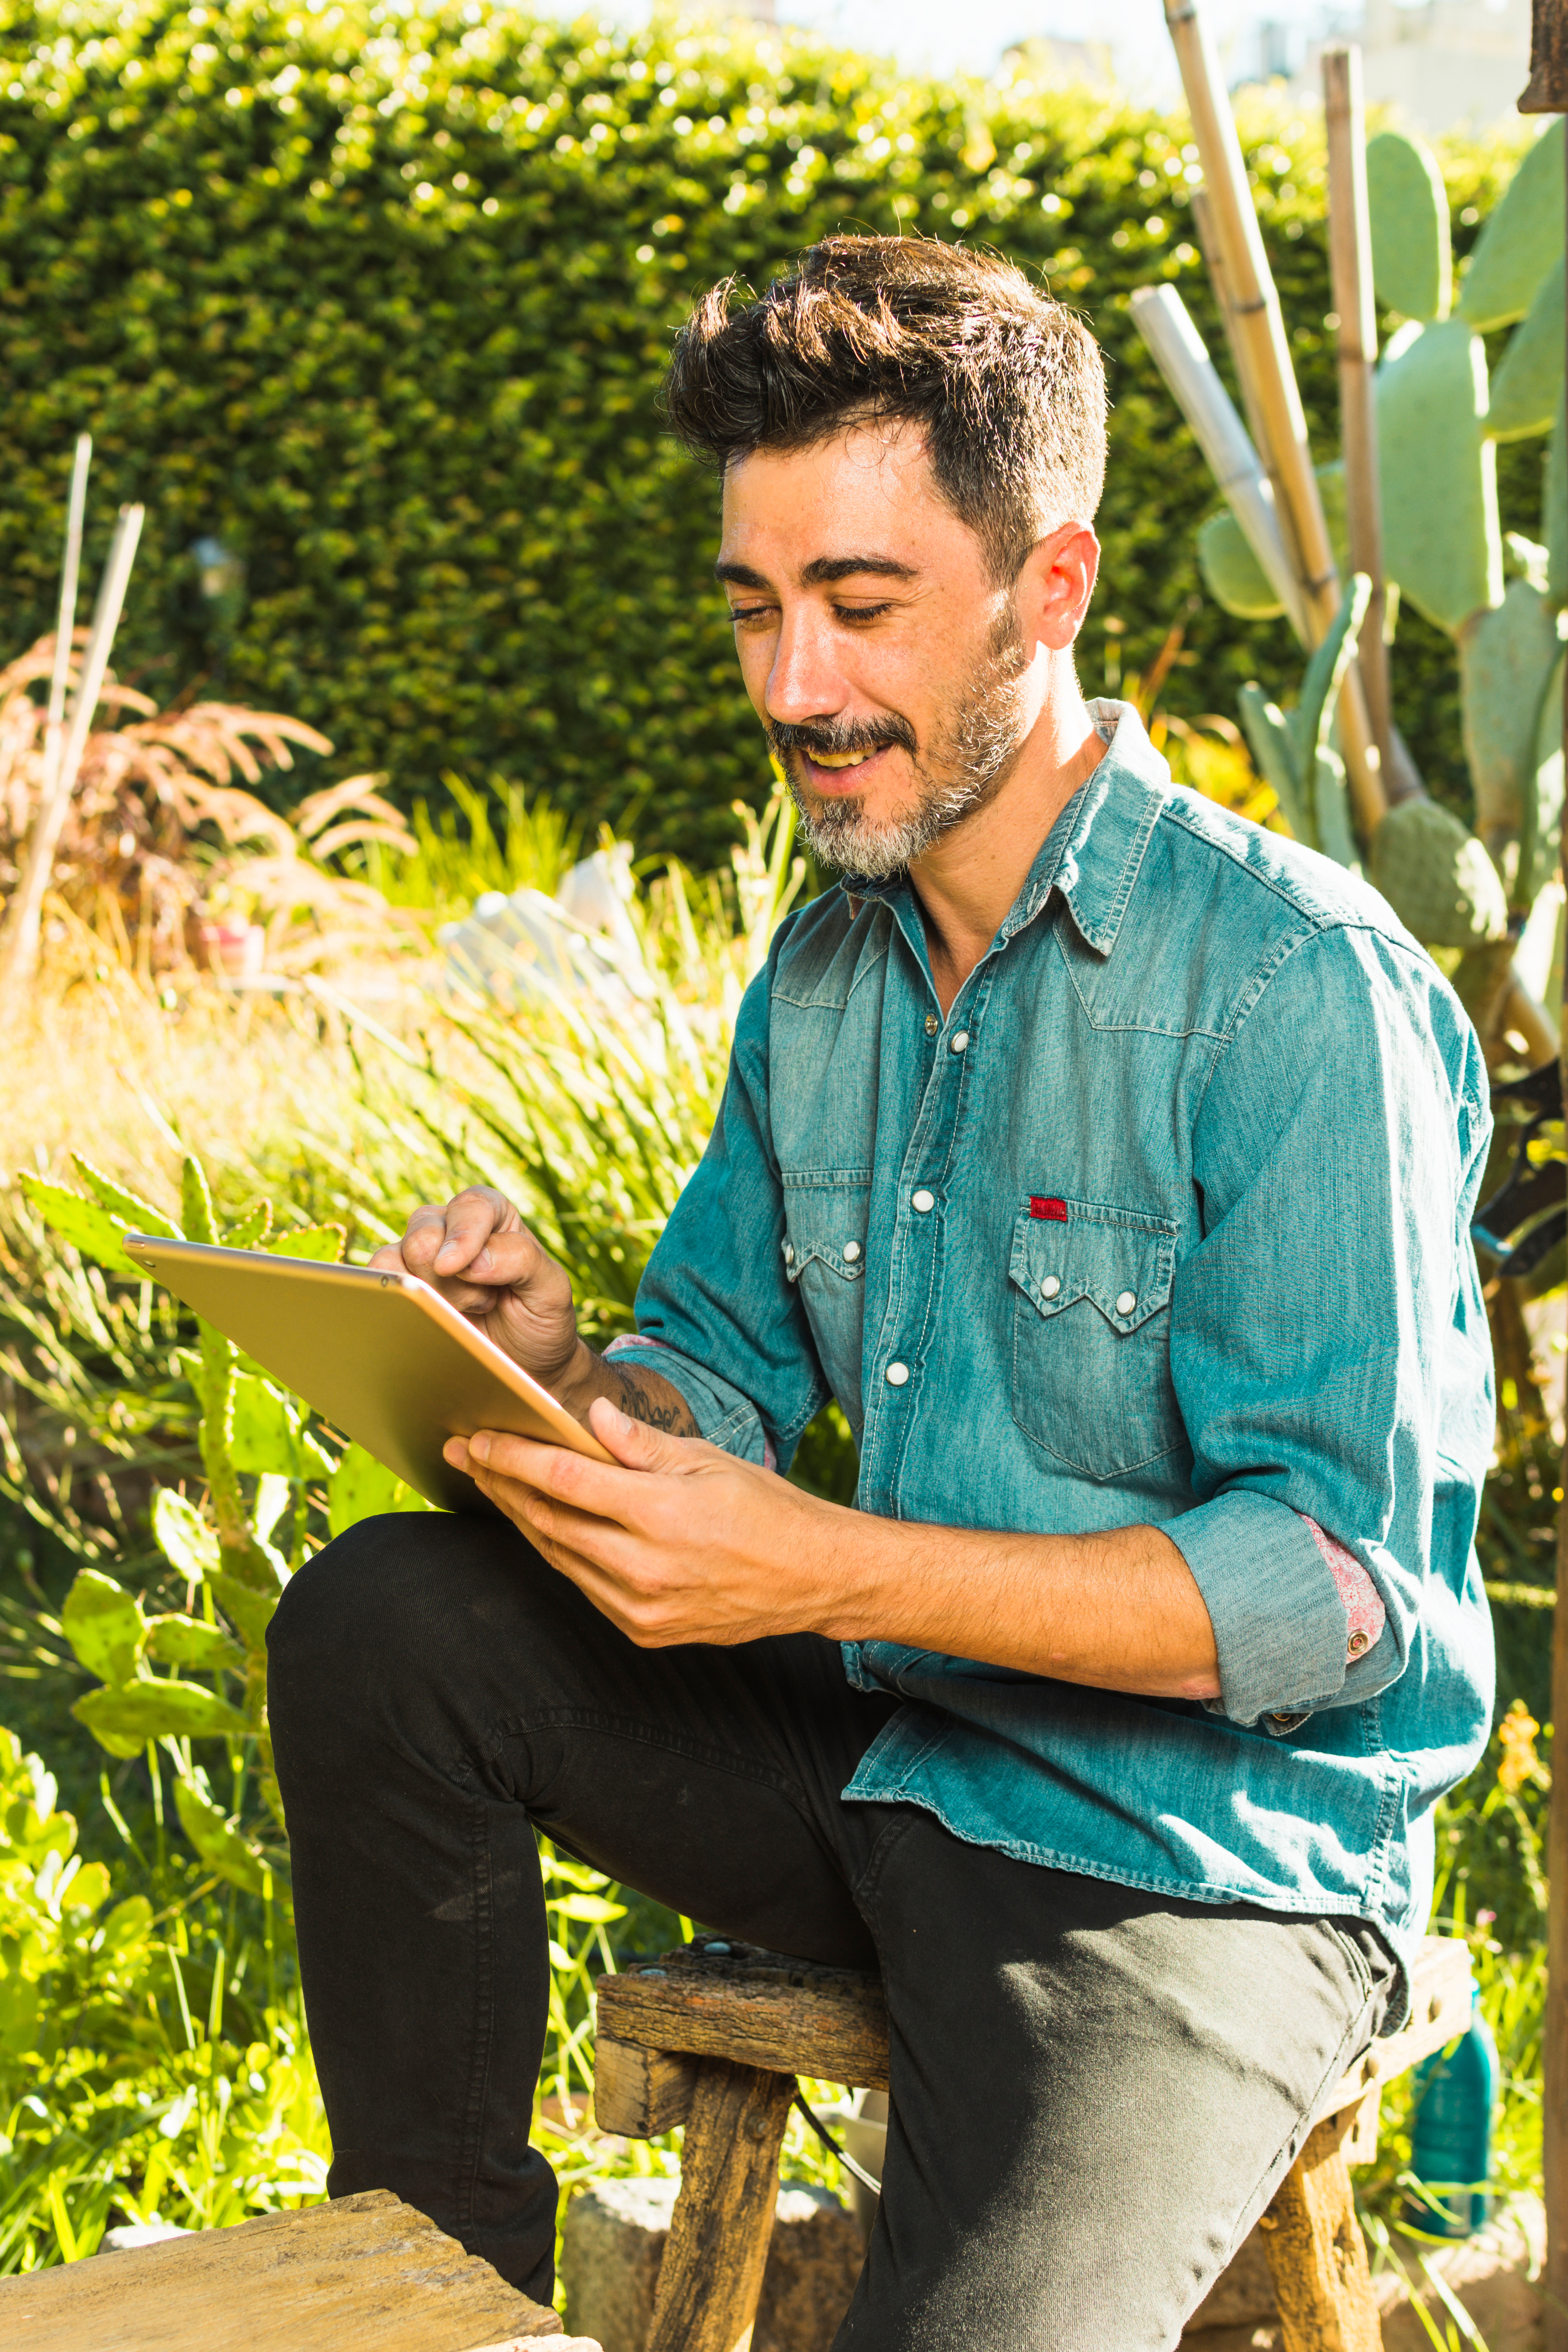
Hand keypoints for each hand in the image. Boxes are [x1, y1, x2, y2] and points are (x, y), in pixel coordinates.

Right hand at [370, 1186, 582, 1391]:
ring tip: (461, 1312)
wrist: (525, 1366)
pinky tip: (428, 1317)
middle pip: (424, 1232)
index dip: (462, 1234)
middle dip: (450, 1276)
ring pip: (396, 1257)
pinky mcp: (402, 1284)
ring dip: (428, 1293)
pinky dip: (397, 1300)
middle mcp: (454, 1229)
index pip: (472, 1205)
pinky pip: (378, 1278)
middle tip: (483, 1301)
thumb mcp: (551, 1290)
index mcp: (495, 1217)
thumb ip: (522, 1260)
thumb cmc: (540, 1321)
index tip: (455, 1267)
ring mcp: (423, 1257)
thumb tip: (473, 1259)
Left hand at [443, 1400, 847, 1648]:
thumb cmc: (764, 1509)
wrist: (812, 1579)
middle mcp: (644, 1567)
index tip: (478, 1439)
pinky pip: (584, 1586)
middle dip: (501, 1484)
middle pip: (549, 1520)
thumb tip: (589, 1415)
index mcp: (662, 1514)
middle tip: (466, 1455)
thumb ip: (641, 1444)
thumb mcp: (709, 1460)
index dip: (514, 1458)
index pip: (565, 1480)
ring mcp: (641, 1607)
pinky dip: (559, 1551)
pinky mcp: (644, 1630)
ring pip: (559, 1556)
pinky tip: (543, 1524)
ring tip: (494, 1484)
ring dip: (522, 1518)